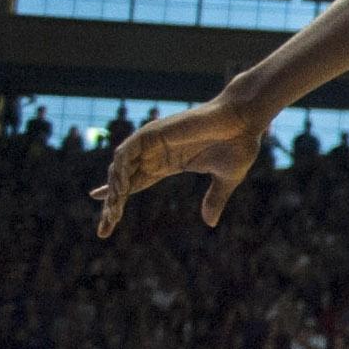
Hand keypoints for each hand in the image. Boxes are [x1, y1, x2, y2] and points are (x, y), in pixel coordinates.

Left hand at [94, 93, 269, 236]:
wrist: (243, 121)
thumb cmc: (239, 145)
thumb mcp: (226, 180)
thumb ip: (215, 200)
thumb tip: (210, 224)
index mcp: (169, 163)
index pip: (136, 182)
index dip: (119, 198)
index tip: (107, 216)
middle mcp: (156, 153)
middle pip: (123, 180)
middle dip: (112, 203)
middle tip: (105, 228)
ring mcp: (152, 142)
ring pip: (120, 167)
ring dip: (113, 189)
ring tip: (112, 212)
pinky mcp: (153, 132)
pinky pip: (126, 152)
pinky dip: (119, 169)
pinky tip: (120, 189)